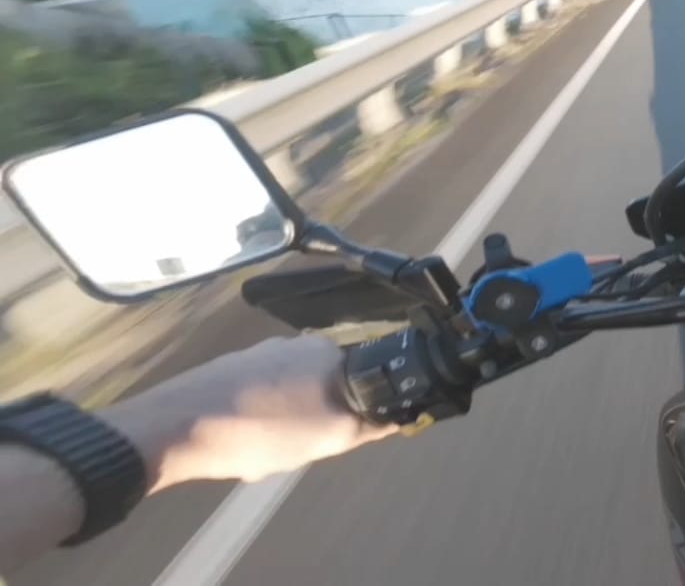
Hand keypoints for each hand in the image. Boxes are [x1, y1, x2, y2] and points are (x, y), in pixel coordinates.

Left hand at [102, 335, 396, 489]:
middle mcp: (295, 344)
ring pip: (291, 398)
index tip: (335, 440)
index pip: (363, 382)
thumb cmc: (260, 431)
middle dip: (318, 422)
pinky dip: (258, 423)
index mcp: (326, 351)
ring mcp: (257, 354)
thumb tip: (400, 416)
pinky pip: (259, 400)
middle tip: (300, 449)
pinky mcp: (227, 370)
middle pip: (326, 389)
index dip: (354, 416)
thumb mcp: (328, 437)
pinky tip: (242, 444)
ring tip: (264, 451)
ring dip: (286, 426)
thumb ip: (369, 425)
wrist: (173, 429)